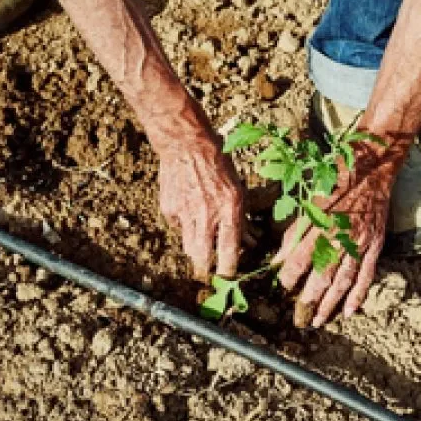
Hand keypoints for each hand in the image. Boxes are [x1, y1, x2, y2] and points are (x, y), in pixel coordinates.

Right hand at [157, 133, 243, 281]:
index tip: (229, 276)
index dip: (229, 269)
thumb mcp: (239, 190)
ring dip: (196, 251)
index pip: (229, 252)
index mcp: (229, 210)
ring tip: (201, 248)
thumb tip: (250, 240)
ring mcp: (185, 214)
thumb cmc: (218, 164)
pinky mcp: (169, 209)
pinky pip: (178, 228)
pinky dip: (184, 227)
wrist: (186, 144)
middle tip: (209, 270)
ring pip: (189, 248)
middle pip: (203, 258)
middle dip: (207, 269)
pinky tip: (188, 213)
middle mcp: (207, 216)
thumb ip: (242, 218)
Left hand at [276, 148, 397, 326]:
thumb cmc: (336, 179)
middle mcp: (340, 237)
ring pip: (343, 281)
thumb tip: (278, 258)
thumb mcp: (309, 200)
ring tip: (319, 321)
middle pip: (322, 277)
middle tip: (298, 318)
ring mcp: (360, 243)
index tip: (282, 286)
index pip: (299, 260)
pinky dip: (358, 295)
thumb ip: (294, 231)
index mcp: (320, 224)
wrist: (373, 167)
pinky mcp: (375, 245)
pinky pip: (366, 275)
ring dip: (330, 304)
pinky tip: (350, 312)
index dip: (288, 276)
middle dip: (308, 300)